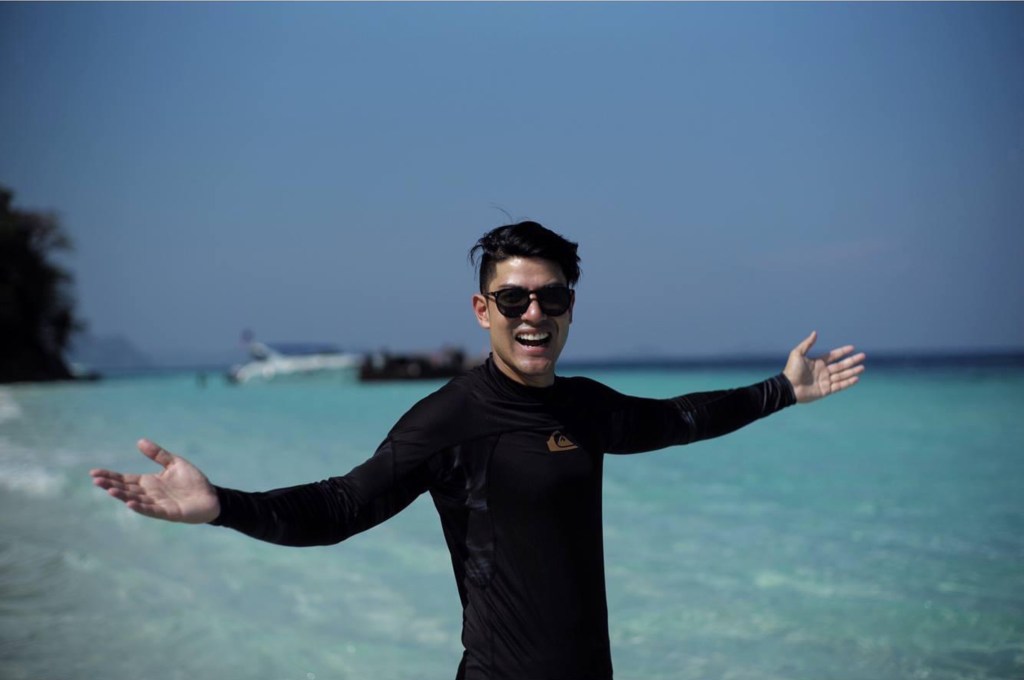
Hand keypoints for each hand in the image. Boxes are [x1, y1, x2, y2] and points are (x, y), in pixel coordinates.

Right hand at [90, 439, 219, 522]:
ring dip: (123, 496)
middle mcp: (150, 494)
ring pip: (136, 500)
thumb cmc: (193, 481)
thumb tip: (140, 441)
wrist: (211, 497)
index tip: (94, 473)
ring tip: (109, 490)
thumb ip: (158, 454)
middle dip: (111, 485)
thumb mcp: (175, 463)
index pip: (125, 479)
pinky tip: (130, 503)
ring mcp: (158, 504)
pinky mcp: (168, 512)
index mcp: (149, 482)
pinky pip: (152, 510)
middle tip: (95, 480)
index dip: (111, 476)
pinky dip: (141, 507)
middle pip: (127, 489)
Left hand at [783, 331, 864, 403]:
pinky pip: (839, 386)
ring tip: (862, 367)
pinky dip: (848, 382)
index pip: (833, 356)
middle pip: (841, 365)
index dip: (842, 352)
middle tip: (863, 356)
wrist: (788, 387)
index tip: (852, 348)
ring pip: (842, 375)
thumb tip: (815, 332)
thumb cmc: (791, 370)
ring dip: (852, 371)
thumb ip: (807, 344)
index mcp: (818, 362)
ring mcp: (825, 381)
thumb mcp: (797, 353)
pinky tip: (856, 378)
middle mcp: (823, 371)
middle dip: (852, 361)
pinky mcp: (825, 390)